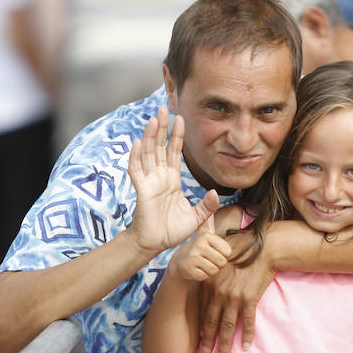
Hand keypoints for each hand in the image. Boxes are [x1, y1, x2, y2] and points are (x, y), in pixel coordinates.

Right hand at [128, 107, 219, 257]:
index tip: (180, 118)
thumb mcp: (197, 217)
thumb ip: (207, 205)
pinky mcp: (142, 190)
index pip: (174, 151)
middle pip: (159, 146)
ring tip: (153, 119)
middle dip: (161, 128)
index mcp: (172, 179)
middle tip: (162, 108)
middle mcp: (160, 176)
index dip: (177, 135)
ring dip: (149, 136)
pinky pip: (137, 171)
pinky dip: (136, 157)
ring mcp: (149, 181)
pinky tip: (137, 143)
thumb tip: (216, 193)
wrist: (156, 244)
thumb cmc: (173, 230)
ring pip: (148, 153)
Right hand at [171, 215, 231, 280]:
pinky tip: (195, 269)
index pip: (228, 252)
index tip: (212, 250)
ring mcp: (193, 258)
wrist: (180, 261)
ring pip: (214, 270)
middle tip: (207, 258)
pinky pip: (205, 277)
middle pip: (222, 262)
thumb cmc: (198, 246)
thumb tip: (214, 193)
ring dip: (209, 269)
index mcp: (206, 236)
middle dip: (217, 263)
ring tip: (201, 262)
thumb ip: (210, 218)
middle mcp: (199, 245)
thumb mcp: (205, 232)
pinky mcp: (188, 270)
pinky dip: (202, 275)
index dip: (222, 254)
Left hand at [198, 230, 274, 352]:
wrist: (264, 247)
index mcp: (210, 282)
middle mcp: (219, 292)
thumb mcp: (219, 256)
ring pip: (227, 326)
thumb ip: (212, 265)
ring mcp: (234, 297)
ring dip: (224, 344)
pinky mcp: (250, 299)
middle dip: (208, 340)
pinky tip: (245, 346)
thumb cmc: (243, 246)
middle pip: (211, 321)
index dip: (201, 325)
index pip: (203, 309)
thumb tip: (207, 266)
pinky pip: (247, 322)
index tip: (201, 336)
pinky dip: (247, 335)